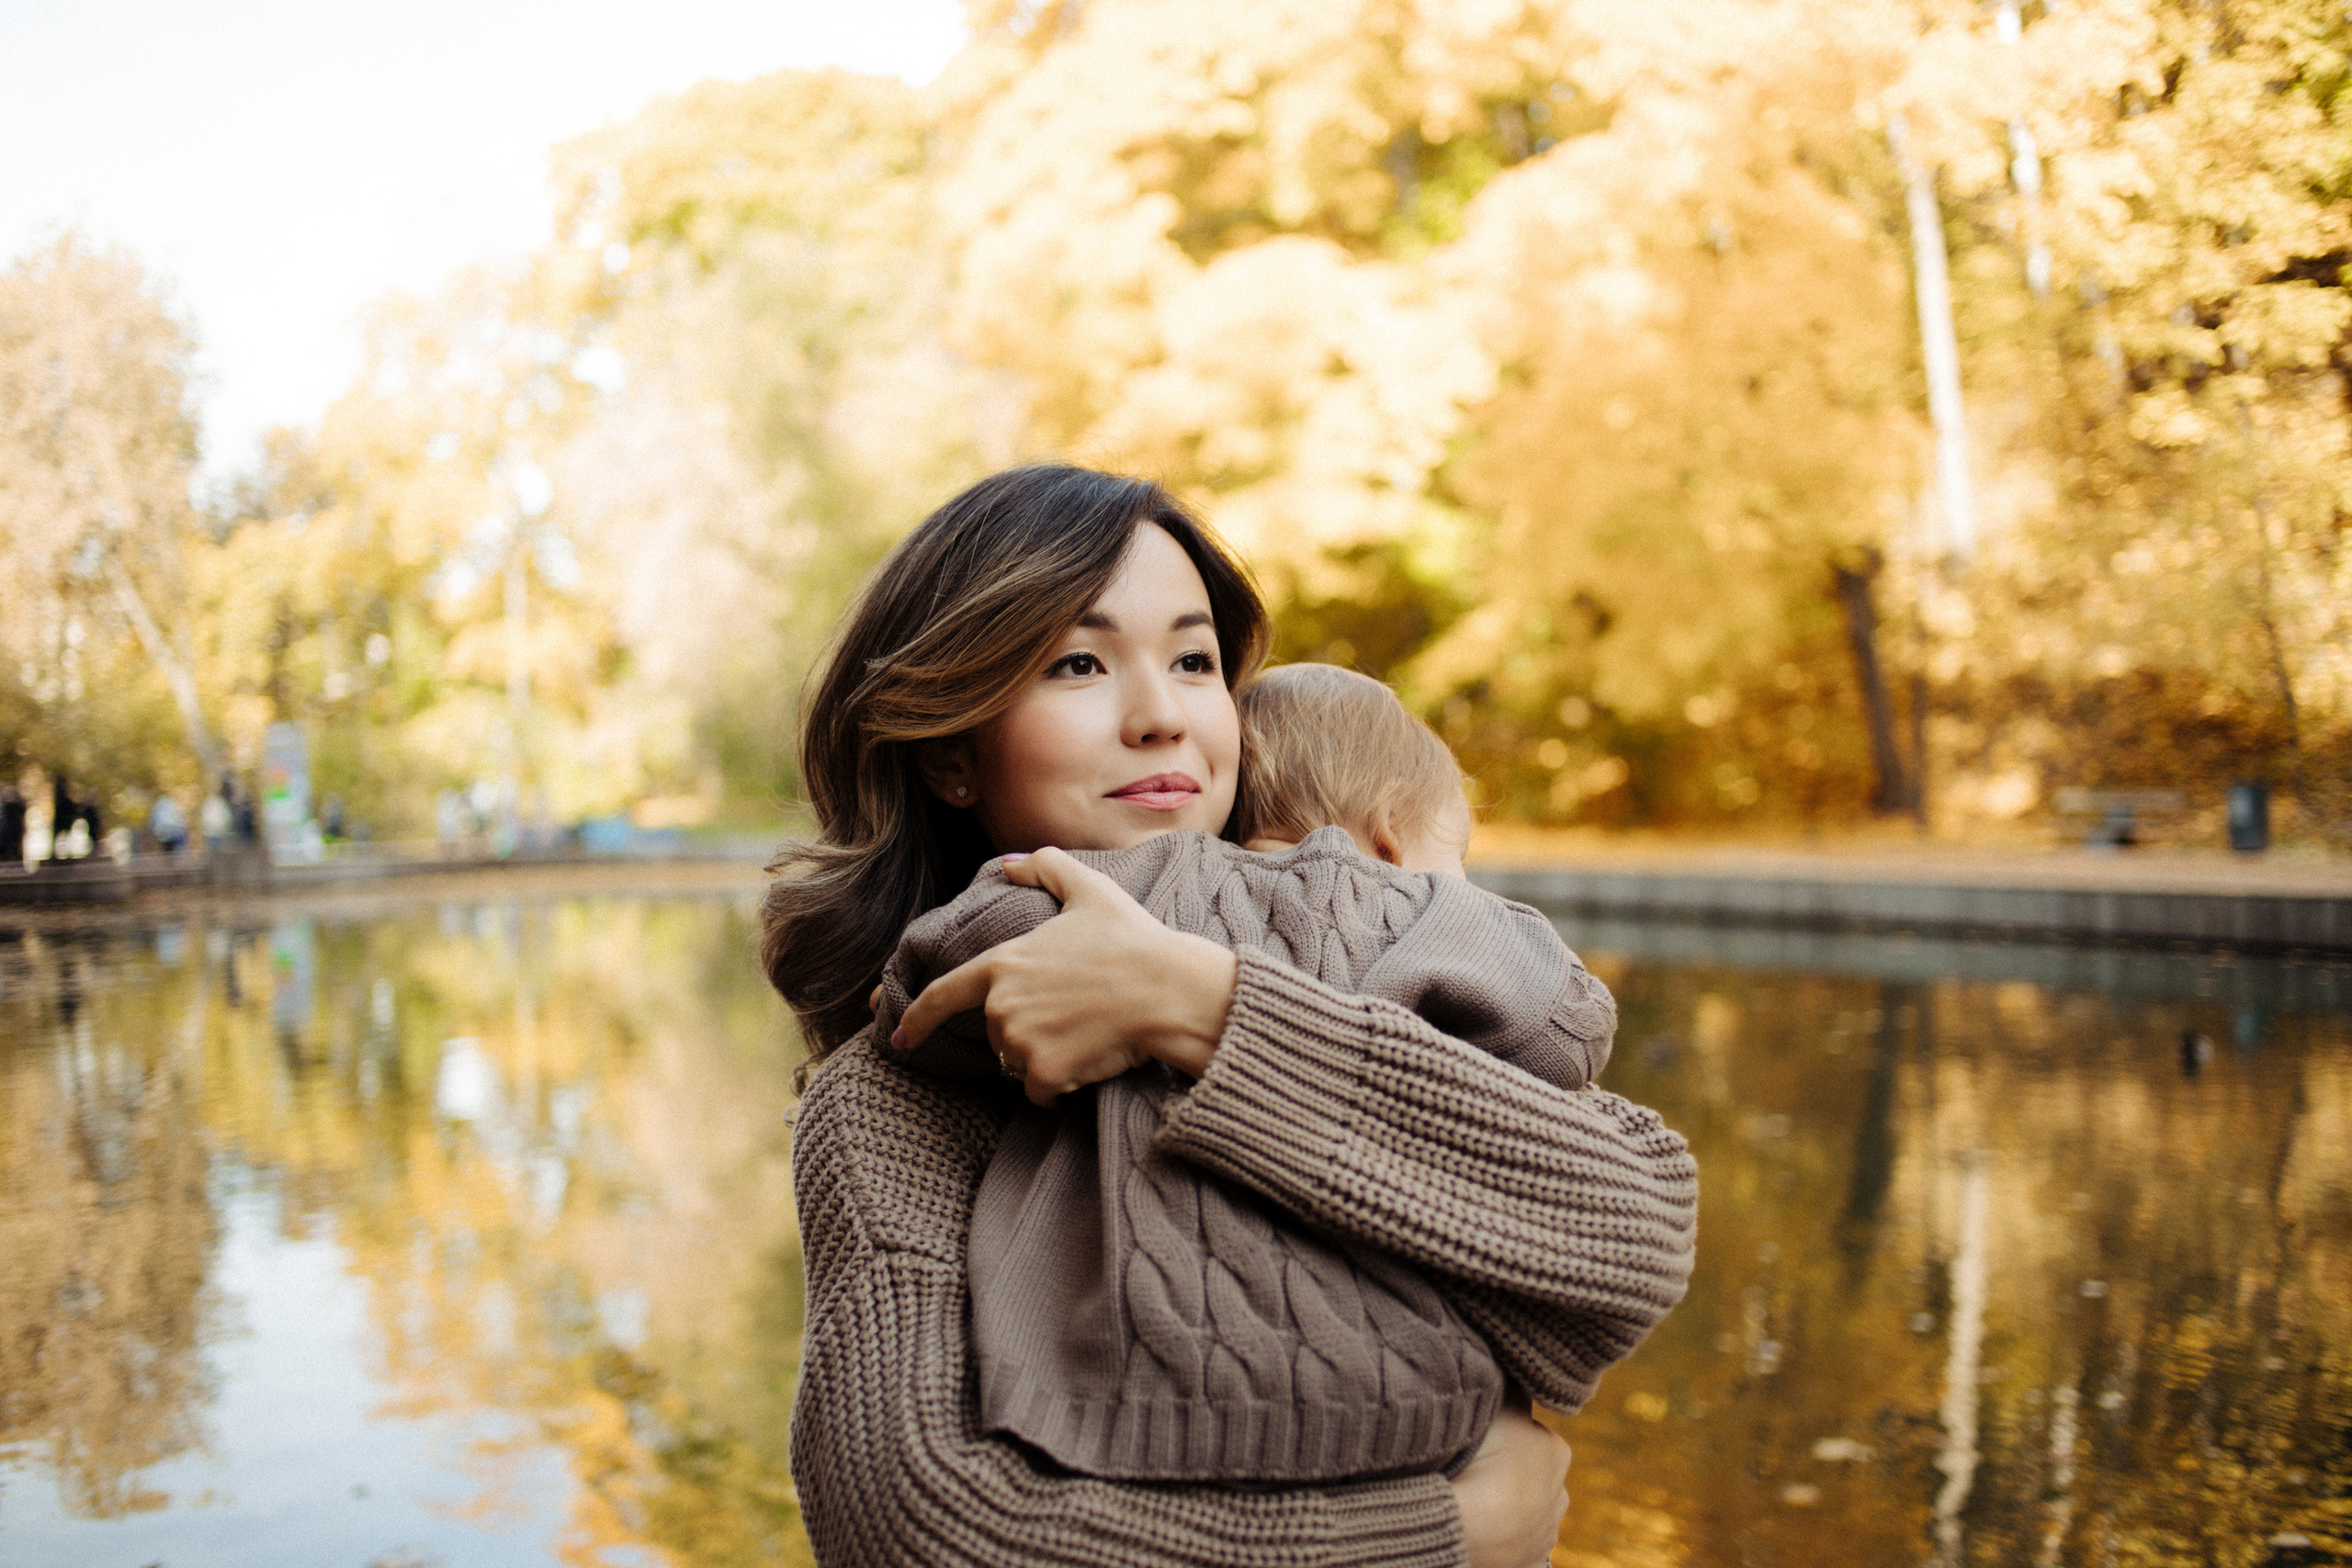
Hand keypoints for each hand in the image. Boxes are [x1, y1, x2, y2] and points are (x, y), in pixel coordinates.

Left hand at [894, 847, 1238, 1104]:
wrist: (1170, 991)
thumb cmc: (1133, 940)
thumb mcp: (1090, 889)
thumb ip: (1044, 868)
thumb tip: (1007, 864)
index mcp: (1003, 963)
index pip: (944, 994)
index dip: (917, 1017)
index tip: (900, 1037)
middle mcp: (1002, 1005)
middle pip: (999, 1034)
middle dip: (1028, 1030)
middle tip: (1075, 1010)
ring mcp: (1021, 1042)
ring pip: (1020, 1064)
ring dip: (1046, 1057)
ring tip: (1087, 1030)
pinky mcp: (1045, 1074)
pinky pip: (1042, 1091)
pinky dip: (1062, 1083)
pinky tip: (1091, 1056)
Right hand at [1448, 1400, 1569, 1567]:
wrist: (1470, 1523)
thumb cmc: (1485, 1460)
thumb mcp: (1502, 1406)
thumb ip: (1513, 1389)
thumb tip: (1518, 1372)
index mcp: (1558, 1452)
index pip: (1530, 1433)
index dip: (1502, 1434)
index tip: (1481, 1439)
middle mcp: (1561, 1494)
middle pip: (1531, 1475)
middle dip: (1510, 1473)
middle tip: (1475, 1471)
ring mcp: (1547, 1533)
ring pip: (1527, 1513)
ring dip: (1507, 1508)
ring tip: (1475, 1503)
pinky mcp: (1532, 1563)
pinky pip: (1521, 1548)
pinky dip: (1506, 1541)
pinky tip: (1487, 1531)